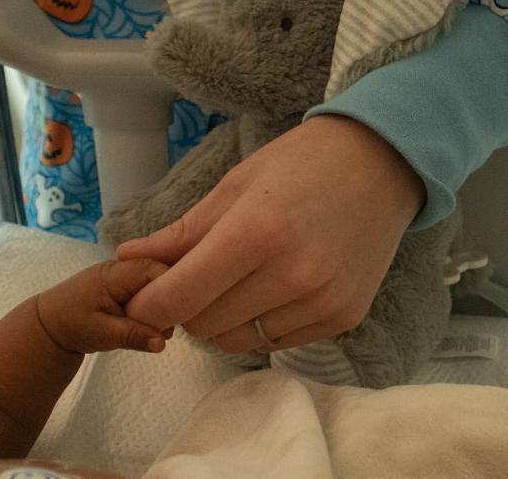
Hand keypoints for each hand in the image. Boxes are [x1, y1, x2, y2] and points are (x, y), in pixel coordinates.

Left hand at [38, 258, 173, 353]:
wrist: (49, 325)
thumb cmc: (71, 326)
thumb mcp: (102, 334)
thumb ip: (133, 335)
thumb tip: (163, 341)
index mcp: (116, 274)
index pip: (156, 270)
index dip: (175, 286)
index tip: (184, 313)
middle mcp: (123, 268)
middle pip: (161, 271)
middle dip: (172, 295)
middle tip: (174, 325)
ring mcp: (125, 275)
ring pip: (157, 280)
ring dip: (165, 300)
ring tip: (166, 327)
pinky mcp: (126, 285)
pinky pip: (149, 286)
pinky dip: (157, 302)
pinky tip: (158, 322)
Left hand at [117, 115, 425, 352]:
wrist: (381, 165)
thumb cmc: (300, 165)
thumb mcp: (233, 187)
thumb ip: (179, 233)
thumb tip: (126, 259)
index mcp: (255, 233)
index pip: (178, 299)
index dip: (148, 304)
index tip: (142, 295)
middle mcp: (291, 276)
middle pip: (203, 327)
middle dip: (185, 308)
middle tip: (194, 277)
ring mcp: (321, 302)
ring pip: (237, 341)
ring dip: (222, 320)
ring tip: (236, 280)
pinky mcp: (343, 319)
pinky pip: (277, 342)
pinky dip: (261, 323)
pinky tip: (273, 287)